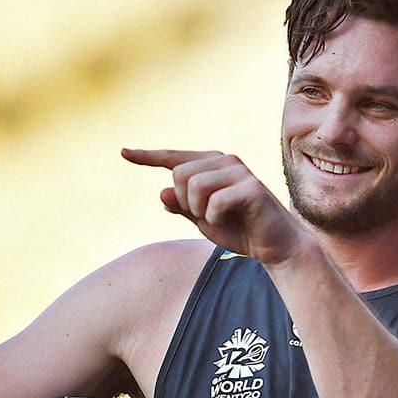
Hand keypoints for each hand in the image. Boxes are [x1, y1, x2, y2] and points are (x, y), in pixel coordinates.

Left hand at [121, 148, 304, 265]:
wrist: (274, 245)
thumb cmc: (238, 229)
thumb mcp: (201, 220)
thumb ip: (181, 206)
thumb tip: (162, 191)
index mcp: (211, 165)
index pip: (174, 159)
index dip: (147, 157)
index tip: (123, 152)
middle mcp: (225, 161)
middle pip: (179, 175)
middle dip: (186, 203)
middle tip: (207, 216)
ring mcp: (239, 171)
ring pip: (194, 187)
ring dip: (200, 211)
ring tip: (219, 217)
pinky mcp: (251, 187)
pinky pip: (214, 203)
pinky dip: (215, 218)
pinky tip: (231, 219)